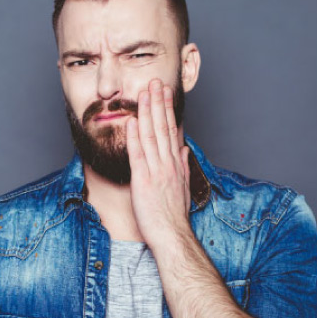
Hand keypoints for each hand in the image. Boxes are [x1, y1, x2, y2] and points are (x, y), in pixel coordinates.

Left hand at [126, 79, 192, 246]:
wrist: (172, 235)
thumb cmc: (175, 216)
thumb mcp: (183, 187)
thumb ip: (182, 165)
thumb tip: (182, 148)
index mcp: (175, 164)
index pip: (171, 130)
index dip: (166, 109)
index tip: (164, 92)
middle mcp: (167, 163)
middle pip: (162, 127)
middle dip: (158, 103)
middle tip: (155, 82)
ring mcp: (156, 171)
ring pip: (151, 135)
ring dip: (147, 112)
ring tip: (144, 92)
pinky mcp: (143, 180)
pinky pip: (138, 154)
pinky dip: (135, 136)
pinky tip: (133, 120)